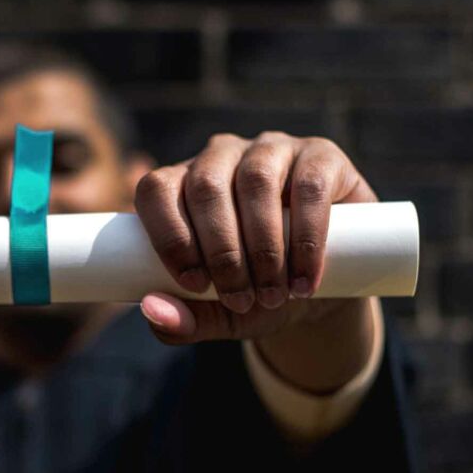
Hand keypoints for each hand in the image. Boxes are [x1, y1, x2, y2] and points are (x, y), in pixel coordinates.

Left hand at [134, 131, 377, 345]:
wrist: (316, 291)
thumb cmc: (254, 293)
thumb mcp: (216, 315)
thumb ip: (181, 322)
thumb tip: (152, 311)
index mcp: (182, 185)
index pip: (156, 191)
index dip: (169, 236)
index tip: (195, 285)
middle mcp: (220, 157)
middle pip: (205, 187)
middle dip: (221, 252)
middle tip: (240, 300)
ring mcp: (270, 150)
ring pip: (255, 181)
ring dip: (264, 246)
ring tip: (274, 295)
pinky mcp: (320, 156)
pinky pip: (309, 185)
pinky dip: (307, 237)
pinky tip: (305, 277)